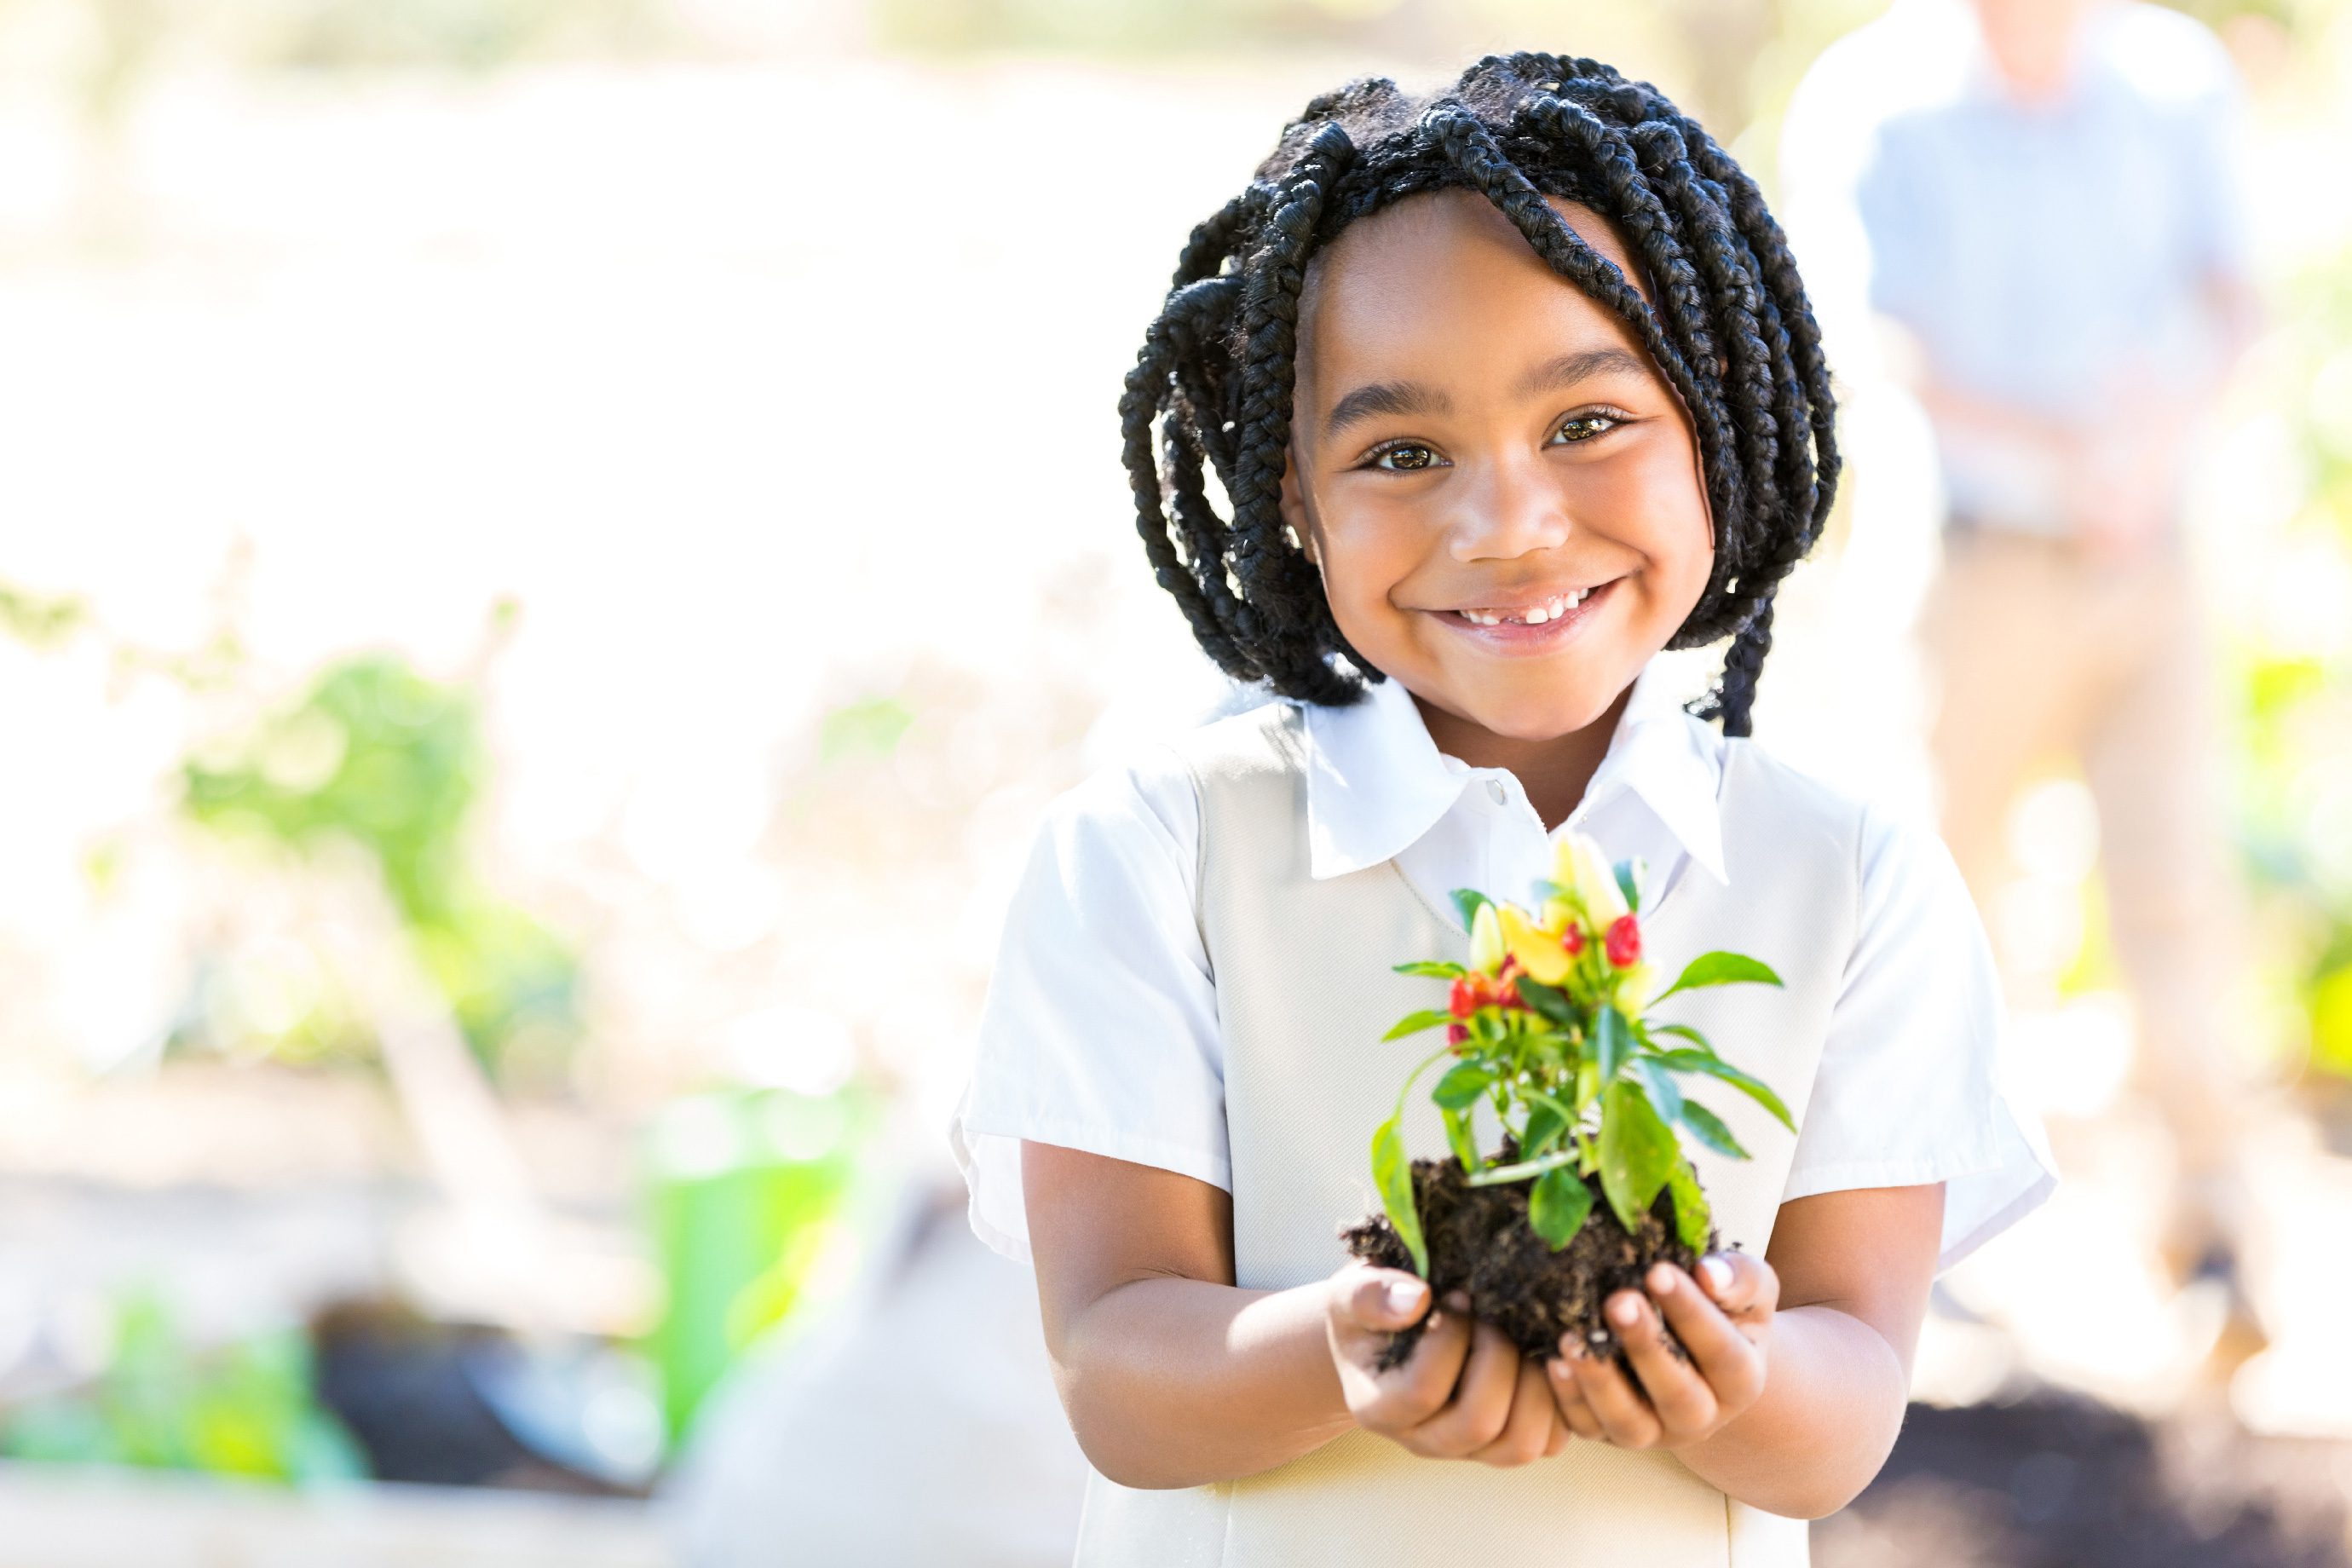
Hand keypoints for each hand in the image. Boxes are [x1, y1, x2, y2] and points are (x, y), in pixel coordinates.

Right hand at [1324, 1263, 1567, 1467]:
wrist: (1382, 1340)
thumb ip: (1370, 1295)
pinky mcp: (1504, 1445)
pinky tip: (1538, 1358)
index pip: (1424, 1389)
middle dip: (1497, 1358)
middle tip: (1489, 1319)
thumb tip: (1416, 1299)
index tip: (1456, 1298)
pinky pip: (1550, 1440)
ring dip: (1534, 1384)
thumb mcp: (1353, 1292)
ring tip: (1519, 1341)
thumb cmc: (1371, 1313)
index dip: (1450, 1337)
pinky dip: (1558, 1401)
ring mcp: (1467, 1450)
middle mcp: (1423, 1440)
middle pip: (1479, 1423)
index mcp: (1380, 1407)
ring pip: (1522, 1443)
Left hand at [1546, 1251, 1775, 1450]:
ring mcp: (1655, 1431)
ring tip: (1574, 1337)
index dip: (1691, 1313)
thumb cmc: (1721, 1308)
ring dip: (1599, 1381)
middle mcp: (1701, 1416)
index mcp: (1741, 1381)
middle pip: (1676, 1393)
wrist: (1693, 1347)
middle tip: (1618, 1301)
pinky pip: (1588, 1426)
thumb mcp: (1747, 1291)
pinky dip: (1569, 1398)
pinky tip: (1554, 1360)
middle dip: (1644, 1346)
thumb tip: (1709, 1274)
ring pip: (1629, 1421)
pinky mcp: (1610, 1434)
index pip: (1721, 1351)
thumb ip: (1740, 1279)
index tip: (1658, 1271)